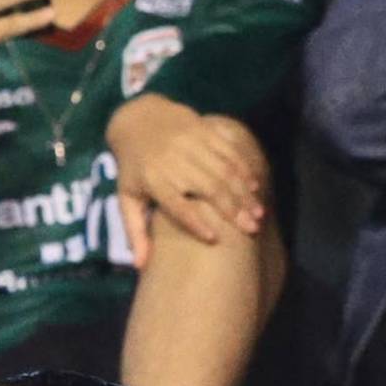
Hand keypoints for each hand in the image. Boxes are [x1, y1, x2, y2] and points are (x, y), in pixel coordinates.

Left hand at [108, 96, 268, 262]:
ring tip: (258, 213)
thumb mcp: (127, 198)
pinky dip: (244, 168)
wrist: (139, 119)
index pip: (176, 205)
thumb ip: (135, 232)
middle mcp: (174, 161)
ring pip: (223, 170)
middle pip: (207, 187)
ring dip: (243, 192)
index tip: (214, 239)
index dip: (194, 222)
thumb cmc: (134, 168)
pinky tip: (256, 185)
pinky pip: (229, 150)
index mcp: (154, 181)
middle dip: (232, 209)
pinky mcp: (204, 130)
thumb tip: (140, 267)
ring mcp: (191, 143)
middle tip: (251, 230)